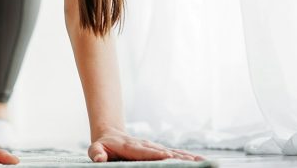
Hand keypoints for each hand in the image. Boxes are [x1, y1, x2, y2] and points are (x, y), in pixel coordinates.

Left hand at [88, 127, 203, 161]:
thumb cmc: (103, 146)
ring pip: (172, 152)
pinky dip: (186, 157)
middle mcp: (145, 145)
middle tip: (192, 162)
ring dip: (186, 157)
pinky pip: (174, 153)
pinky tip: (198, 160)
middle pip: (163, 151)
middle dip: (177, 157)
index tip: (167, 156)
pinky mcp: (158, 150)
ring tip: (201, 161)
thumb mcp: (95, 149)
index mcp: (130, 147)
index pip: (144, 151)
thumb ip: (96, 154)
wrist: (110, 135)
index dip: (156, 154)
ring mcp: (153, 147)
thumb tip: (99, 159)